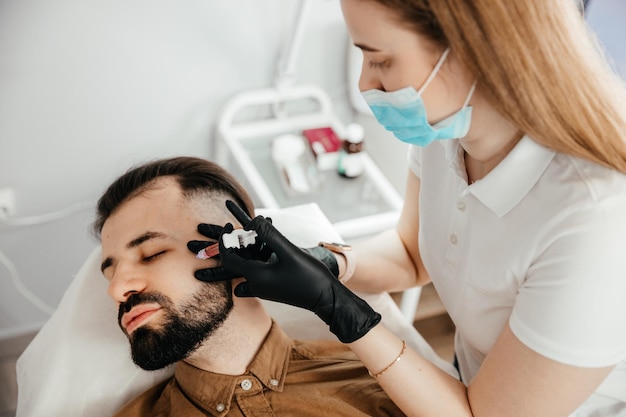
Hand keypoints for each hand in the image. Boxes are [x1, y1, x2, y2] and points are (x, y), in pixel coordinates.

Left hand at [188, 202, 339, 281]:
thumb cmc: (308, 277)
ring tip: (225, 233)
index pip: (228, 257)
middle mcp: (255, 280)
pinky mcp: (272, 280)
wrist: (325, 297)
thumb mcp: (289, 253)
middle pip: (228, 262)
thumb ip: (270, 236)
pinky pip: (257, 264)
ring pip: (242, 261)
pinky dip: (254, 250)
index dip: (223, 240)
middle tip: (194, 240)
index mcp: (255, 276)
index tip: (227, 225)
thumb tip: (253, 219)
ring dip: (233, 247)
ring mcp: (263, 282)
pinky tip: (254, 236)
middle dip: (212, 249)